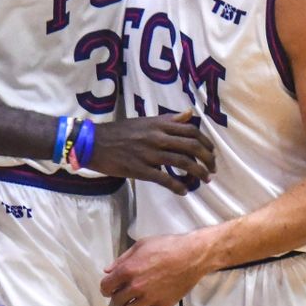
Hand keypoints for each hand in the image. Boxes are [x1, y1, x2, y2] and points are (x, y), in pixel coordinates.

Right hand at [89, 109, 215, 193]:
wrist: (93, 143)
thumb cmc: (119, 132)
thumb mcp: (144, 121)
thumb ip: (168, 119)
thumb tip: (189, 114)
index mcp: (159, 124)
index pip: (191, 132)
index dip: (206, 143)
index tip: (211, 153)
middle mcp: (157, 137)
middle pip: (191, 147)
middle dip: (207, 160)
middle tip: (212, 170)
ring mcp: (148, 154)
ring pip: (182, 163)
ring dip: (198, 173)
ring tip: (204, 180)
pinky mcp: (139, 169)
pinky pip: (164, 179)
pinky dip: (178, 186)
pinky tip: (183, 191)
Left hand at [102, 232, 214, 305]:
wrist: (192, 255)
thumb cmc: (166, 246)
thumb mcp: (140, 245)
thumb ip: (122, 259)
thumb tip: (107, 271)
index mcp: (127, 270)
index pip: (105, 287)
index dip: (106, 288)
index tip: (111, 287)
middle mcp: (135, 286)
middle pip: (116, 301)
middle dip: (118, 297)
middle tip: (125, 292)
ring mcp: (149, 298)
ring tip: (135, 301)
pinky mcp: (163, 305)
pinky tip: (149, 305)